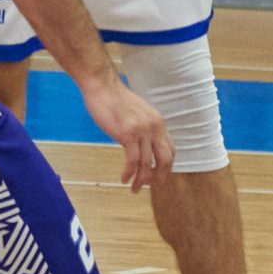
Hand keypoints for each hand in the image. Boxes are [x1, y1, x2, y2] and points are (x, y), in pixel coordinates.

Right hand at [78, 70, 172, 193]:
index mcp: (158, 122)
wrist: (102, 85)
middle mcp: (154, 126)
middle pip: (165, 160)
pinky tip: (124, 178)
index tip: (156, 176)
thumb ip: (143, 127)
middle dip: (158, 177)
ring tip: (134, 188)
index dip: (165, 167)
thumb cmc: (114, 98)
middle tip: (149, 186)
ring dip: (141, 180)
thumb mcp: (137, 113)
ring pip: (147, 163)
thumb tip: (142, 145)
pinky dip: (129, 173)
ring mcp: (141, 130)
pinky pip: (132, 160)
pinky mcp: (127, 133)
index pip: (170, 150)